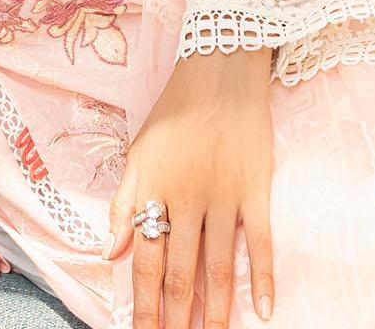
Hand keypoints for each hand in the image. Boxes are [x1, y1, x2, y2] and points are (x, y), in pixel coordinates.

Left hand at [103, 47, 274, 327]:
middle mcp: (186, 198)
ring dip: (215, 310)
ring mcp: (223, 196)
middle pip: (180, 271)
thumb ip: (123, 204)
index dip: (143, 303)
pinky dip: (265, 276)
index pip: (145, 260)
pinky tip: (265, 310)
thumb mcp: (138, 152)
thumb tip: (109, 253)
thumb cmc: (174, 112)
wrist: (218, 70)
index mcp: (153, 190)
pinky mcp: (256, 189)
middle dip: (176, 317)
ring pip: (219, 265)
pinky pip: (261, 241)